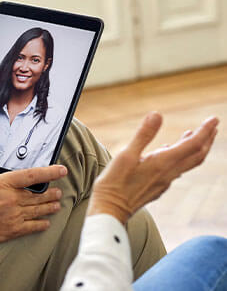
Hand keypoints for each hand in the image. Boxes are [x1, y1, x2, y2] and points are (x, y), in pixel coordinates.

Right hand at [0, 164, 66, 261]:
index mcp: (0, 184)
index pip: (31, 176)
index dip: (49, 172)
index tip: (61, 170)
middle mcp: (10, 199)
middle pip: (38, 195)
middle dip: (50, 193)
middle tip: (58, 192)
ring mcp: (12, 216)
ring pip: (38, 210)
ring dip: (49, 207)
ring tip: (56, 205)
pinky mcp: (11, 231)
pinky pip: (32, 227)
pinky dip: (41, 224)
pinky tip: (46, 223)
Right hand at [88, 112, 217, 224]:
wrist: (111, 210)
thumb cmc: (115, 183)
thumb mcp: (126, 155)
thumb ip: (143, 135)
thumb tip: (157, 114)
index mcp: (163, 163)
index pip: (192, 144)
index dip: (205, 131)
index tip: (214, 119)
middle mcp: (169, 173)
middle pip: (197, 156)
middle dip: (207, 140)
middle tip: (214, 126)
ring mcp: (165, 182)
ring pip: (188, 163)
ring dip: (197, 149)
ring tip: (198, 136)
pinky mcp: (158, 187)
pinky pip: (177, 170)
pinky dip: (182, 158)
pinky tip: (171, 152)